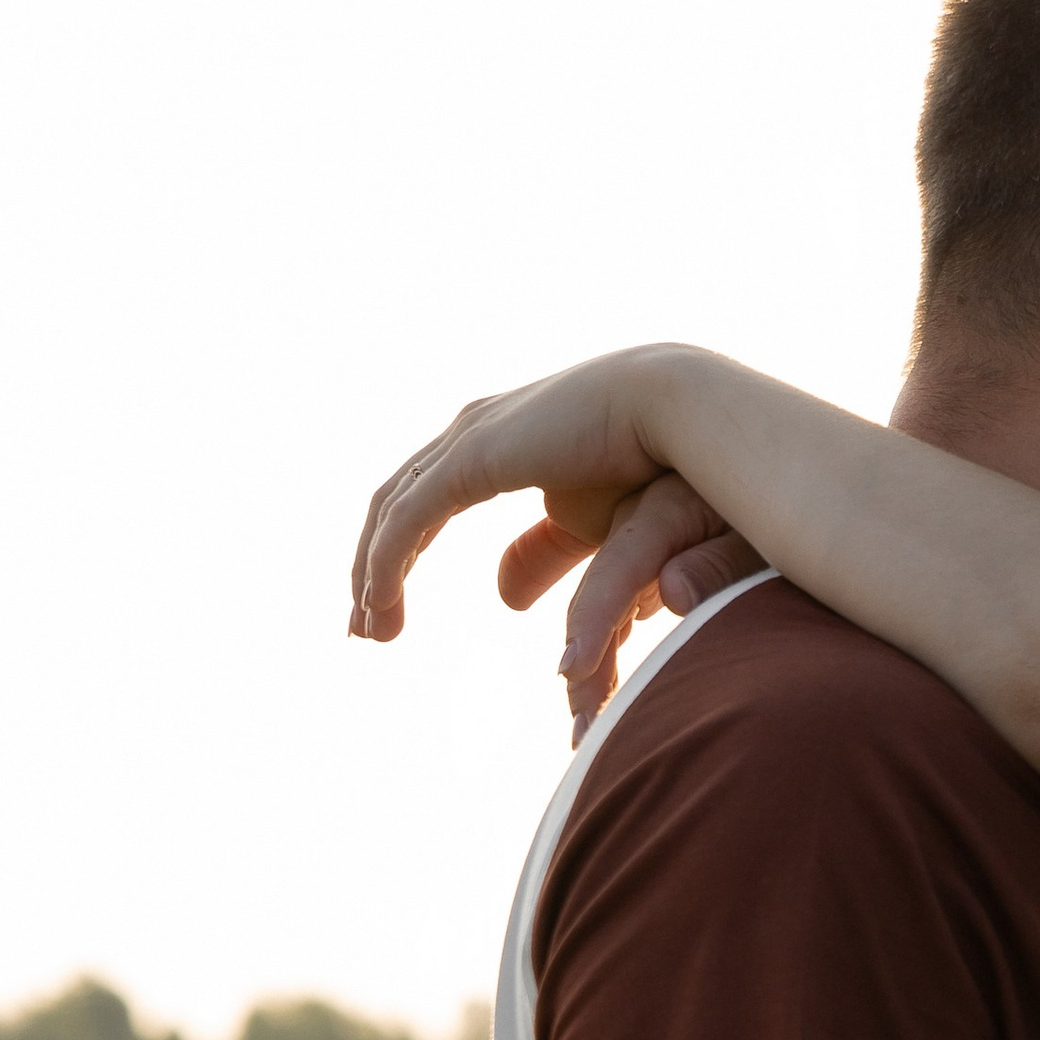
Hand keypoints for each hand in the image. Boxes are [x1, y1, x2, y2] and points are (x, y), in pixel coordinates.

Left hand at [351, 348, 766, 734]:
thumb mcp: (582, 524)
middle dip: (370, 570)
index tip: (385, 607)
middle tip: (364, 628)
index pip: (419, 500)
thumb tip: (504, 600)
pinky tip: (379, 603)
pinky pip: (408, 522)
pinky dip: (386, 566)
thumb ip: (539, 556)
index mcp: (489, 441)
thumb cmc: (650, 461)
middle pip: (393, 509)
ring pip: (390, 517)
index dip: (398, 555)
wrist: (676, 409)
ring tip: (368, 630)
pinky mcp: (472, 459)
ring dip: (370, 576)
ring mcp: (466, 440)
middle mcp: (468, 432)